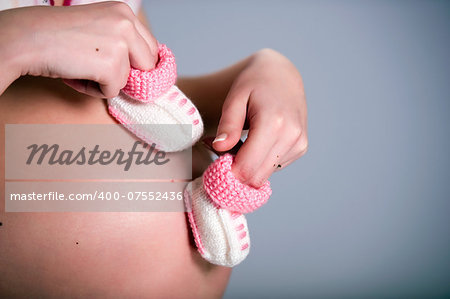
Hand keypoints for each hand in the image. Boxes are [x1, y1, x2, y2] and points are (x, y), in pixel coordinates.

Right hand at [0, 2, 157, 96]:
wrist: (28, 38)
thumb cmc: (57, 35)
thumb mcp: (98, 26)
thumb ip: (121, 40)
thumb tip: (143, 68)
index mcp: (124, 12)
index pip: (150, 46)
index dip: (141, 63)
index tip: (132, 71)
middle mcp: (126, 23)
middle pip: (148, 64)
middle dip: (130, 73)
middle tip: (105, 72)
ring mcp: (120, 44)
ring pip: (129, 79)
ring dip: (106, 81)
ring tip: (81, 68)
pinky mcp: (111, 65)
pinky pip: (113, 91)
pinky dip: (95, 90)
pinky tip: (77, 75)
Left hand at [212, 49, 307, 187]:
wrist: (282, 74)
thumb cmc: (254, 83)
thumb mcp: (235, 98)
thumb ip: (228, 125)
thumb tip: (219, 147)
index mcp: (274, 123)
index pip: (247, 168)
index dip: (227, 169)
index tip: (215, 155)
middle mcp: (291, 137)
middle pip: (256, 177)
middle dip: (236, 170)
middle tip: (224, 149)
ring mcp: (299, 144)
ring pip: (264, 176)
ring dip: (248, 166)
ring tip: (240, 141)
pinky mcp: (301, 148)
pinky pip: (273, 168)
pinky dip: (260, 161)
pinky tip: (255, 142)